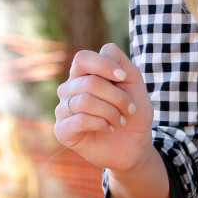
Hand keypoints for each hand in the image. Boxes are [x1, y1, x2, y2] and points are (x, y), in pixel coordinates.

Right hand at [54, 43, 154, 174]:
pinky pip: (80, 119)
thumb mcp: (133, 82)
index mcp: (83, 75)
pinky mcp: (62, 130)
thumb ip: (120, 60)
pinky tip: (108, 129)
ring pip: (85, 101)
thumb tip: (103, 51)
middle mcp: (69, 89)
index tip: (124, 78)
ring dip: (111, 112)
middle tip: (129, 109)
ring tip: (119, 121)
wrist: (135, 146)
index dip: (104, 65)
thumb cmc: (133, 113)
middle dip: (117, 97)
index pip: (83, 58)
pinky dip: (101, 124)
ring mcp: (63, 109)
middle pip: (90, 82)